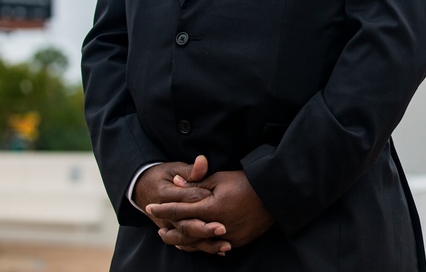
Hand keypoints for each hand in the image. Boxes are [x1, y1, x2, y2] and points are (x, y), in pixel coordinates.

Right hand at [136, 156, 228, 254]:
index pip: (188, 199)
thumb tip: (203, 161)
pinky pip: (186, 243)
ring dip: (206, 243)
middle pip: (185, 224)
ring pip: (186, 238)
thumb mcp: (174, 168)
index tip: (223, 201)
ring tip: (225, 245)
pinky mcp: (172, 233)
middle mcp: (165, 215)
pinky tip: (219, 250)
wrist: (142, 189)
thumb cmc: (163, 176)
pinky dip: (201, 247)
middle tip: (223, 229)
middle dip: (204, 228)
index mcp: (166, 195)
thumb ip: (190, 170)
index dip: (205, 199)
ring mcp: (167, 226)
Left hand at [147, 169, 274, 252]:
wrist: (274, 194)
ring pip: (199, 244)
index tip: (150, 206)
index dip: (163, 208)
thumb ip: (196, 184)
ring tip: (173, 239)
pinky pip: (215, 247)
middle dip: (170, 231)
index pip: (179, 210)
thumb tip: (175, 182)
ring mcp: (228, 236)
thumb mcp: (219, 178)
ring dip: (184, 241)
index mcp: (211, 208)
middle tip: (159, 229)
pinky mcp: (238, 240)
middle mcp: (217, 226)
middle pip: (186, 233)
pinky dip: (202, 246)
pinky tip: (196, 243)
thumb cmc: (247, 182)